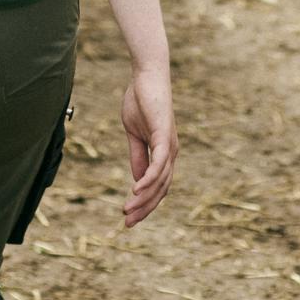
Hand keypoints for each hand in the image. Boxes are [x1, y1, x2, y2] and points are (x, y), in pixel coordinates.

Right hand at [120, 65, 177, 226]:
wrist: (146, 75)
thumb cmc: (141, 101)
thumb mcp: (135, 134)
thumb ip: (138, 156)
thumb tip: (136, 180)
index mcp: (164, 153)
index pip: (158, 186)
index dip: (145, 204)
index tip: (129, 218)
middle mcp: (171, 152)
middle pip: (162, 189)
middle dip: (145, 208)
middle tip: (127, 224)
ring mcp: (169, 144)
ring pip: (160, 180)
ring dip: (144, 198)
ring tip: (127, 211)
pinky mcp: (164, 134)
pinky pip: (159, 162)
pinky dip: (149, 178)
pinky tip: (136, 190)